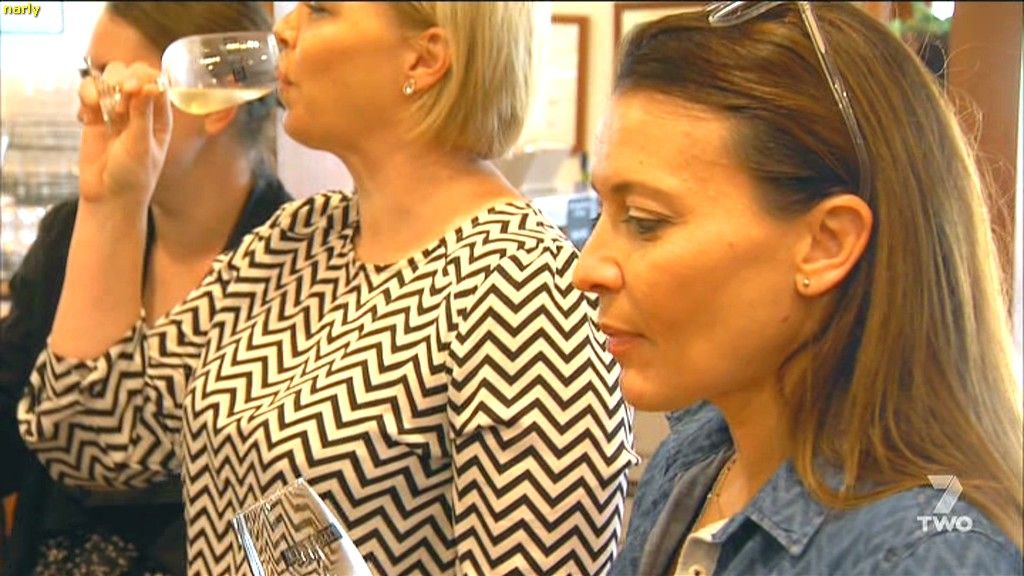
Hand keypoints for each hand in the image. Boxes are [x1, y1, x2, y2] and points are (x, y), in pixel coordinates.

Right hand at [77, 61, 171, 207]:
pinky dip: (87, 93)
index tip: (135, 88)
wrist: (108, 196)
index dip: (145, 77)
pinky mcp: (94, 115)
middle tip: (122, 98)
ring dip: (105, 85)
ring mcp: (115, 110)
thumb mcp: (142, 145)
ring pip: (109, 78)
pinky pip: (89, 91)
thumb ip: (142, 114)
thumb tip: (148, 84)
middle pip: (131, 72)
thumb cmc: (134, 175)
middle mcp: (139, 109)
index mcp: (159, 116)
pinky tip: (87, 112)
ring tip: (105, 108)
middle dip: (124, 78)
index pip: (156, 81)